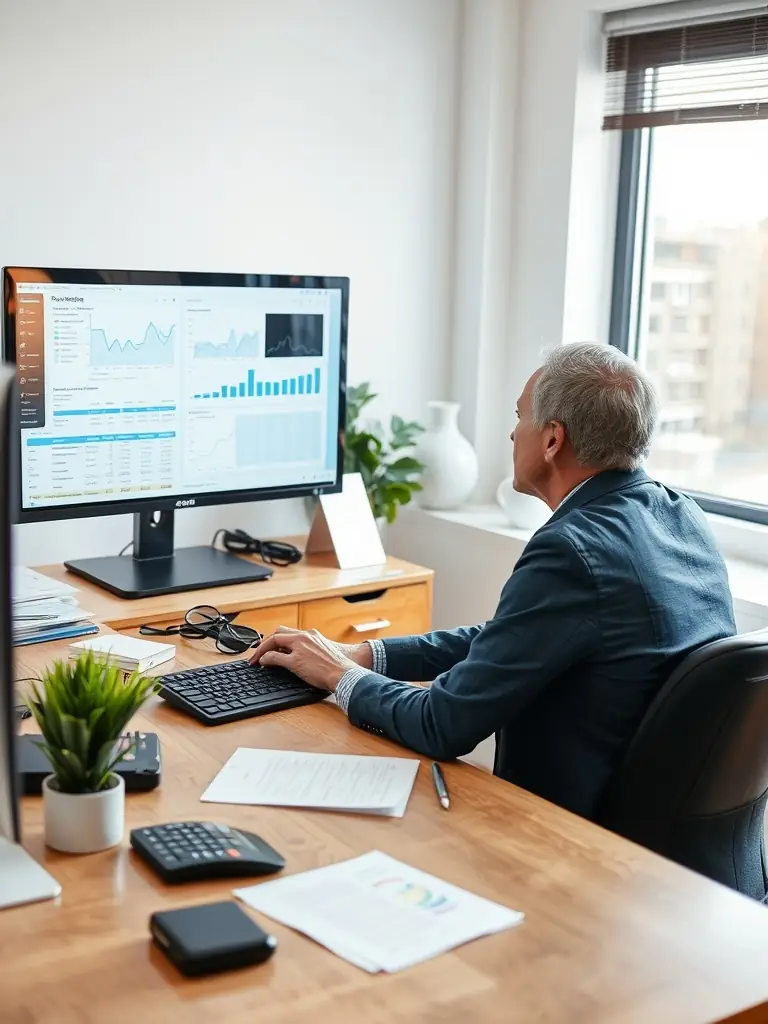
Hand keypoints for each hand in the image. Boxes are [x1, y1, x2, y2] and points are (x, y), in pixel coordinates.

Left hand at [249, 626, 370, 690]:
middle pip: (278, 632)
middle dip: (265, 641)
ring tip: (256, 658)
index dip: (275, 638)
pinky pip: (275, 657)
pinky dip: (265, 659)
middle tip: (258, 651)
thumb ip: (310, 649)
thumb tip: (299, 655)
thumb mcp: (323, 652)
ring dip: (262, 648)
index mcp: (311, 634)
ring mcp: (299, 648)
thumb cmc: (338, 667)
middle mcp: (304, 637)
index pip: (288, 631)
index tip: (268, 645)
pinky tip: (263, 663)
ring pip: (274, 640)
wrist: (345, 673)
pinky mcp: (296, 661)